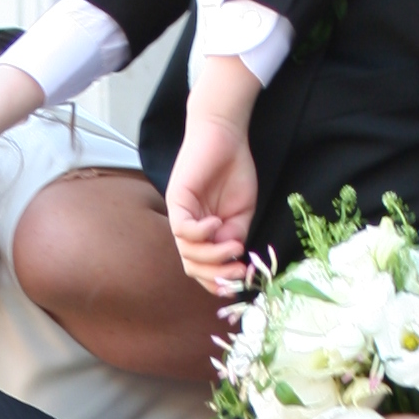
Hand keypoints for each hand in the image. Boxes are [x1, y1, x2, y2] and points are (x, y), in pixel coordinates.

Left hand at [167, 106, 258, 296]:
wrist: (226, 135)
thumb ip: (235, 235)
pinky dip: (201, 233)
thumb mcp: (242, 212)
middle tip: (238, 271)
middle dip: (216, 275)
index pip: (203, 267)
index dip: (219, 280)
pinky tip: (217, 224)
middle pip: (191, 266)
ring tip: (234, 246)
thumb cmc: (234, 169)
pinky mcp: (176, 200)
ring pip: (187, 252)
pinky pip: (182, 229)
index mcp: (203, 232)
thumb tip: (233, 259)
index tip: (241, 282)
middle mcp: (188, 227)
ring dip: (212, 256)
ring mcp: (180, 214)